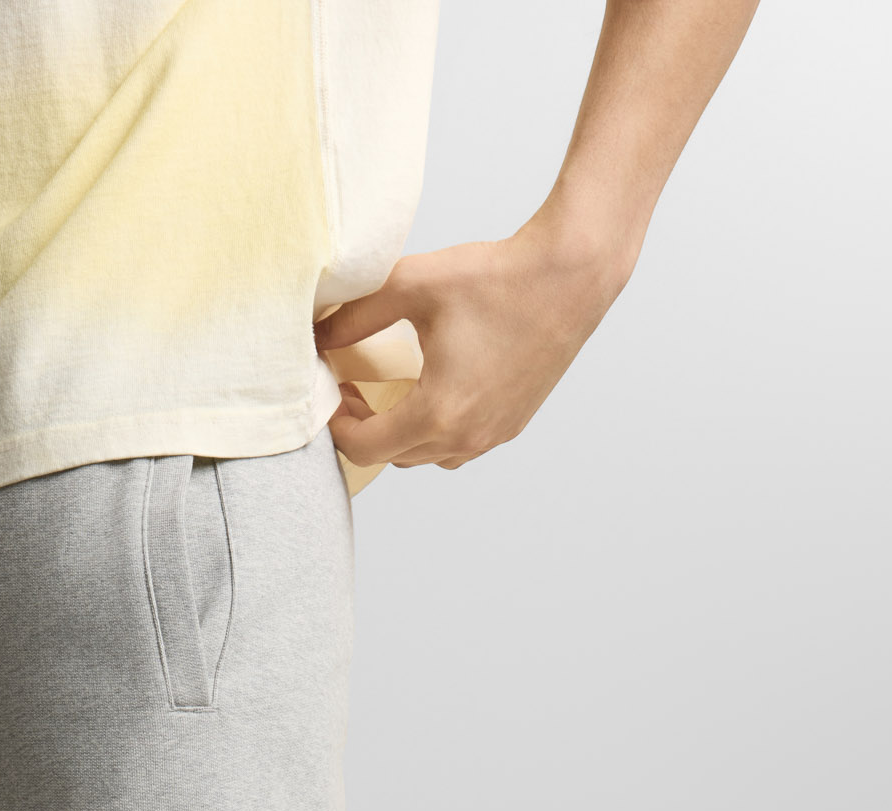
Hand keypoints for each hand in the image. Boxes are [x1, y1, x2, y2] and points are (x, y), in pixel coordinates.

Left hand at [319, 215, 630, 473]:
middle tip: (352, 390)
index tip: (333, 393)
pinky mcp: (512, 424)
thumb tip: (320, 336)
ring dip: (400, 435)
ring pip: (426, 458)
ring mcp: (493, 435)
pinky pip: (459, 447)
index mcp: (438, 412)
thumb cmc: (498, 276)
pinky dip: (435, 431)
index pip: (364, 449)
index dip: (337, 426)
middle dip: (365, 429)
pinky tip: (431, 394)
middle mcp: (467, 436)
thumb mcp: (412, 284)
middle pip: (392, 457)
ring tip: (388, 395)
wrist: (570, 272)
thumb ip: (357, 316)